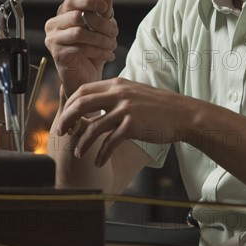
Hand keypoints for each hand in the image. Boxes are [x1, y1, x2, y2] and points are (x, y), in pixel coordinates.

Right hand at [45, 0, 118, 96]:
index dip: (90, 1)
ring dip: (101, 39)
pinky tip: (108, 55)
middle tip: (114, 33)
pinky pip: (81, 48)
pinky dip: (99, 51)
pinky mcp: (58, 54)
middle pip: (78, 16)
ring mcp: (53, 39)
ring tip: (112, 45)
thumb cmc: (92, 49)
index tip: (105, 8)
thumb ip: (103, 10)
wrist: (86, 76)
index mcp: (63, 13)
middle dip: (102, 24)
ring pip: (80, 32)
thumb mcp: (102, 27)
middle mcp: (54, 24)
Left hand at [56, 77, 189, 166]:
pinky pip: (109, 142)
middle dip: (67, 120)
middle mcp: (119, 93)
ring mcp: (126, 109)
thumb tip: (95, 105)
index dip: (70, 104)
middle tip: (62, 133)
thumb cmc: (160, 106)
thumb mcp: (135, 93)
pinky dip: (101, 154)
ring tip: (79, 154)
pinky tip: (98, 162)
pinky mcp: (133, 125)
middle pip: (82, 104)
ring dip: (82, 143)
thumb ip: (116, 95)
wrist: (183, 114)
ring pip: (93, 127)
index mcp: (118, 84)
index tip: (65, 117)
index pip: (84, 90)